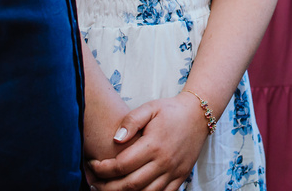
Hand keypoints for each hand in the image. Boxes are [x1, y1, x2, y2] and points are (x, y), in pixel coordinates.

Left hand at [86, 92, 207, 190]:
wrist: (199, 115)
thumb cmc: (171, 110)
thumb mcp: (150, 108)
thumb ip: (131, 120)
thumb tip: (115, 139)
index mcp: (154, 145)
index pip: (122, 165)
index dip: (102, 169)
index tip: (92, 164)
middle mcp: (164, 162)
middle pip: (130, 185)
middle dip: (106, 187)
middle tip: (93, 183)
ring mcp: (173, 172)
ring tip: (108, 190)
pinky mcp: (180, 177)